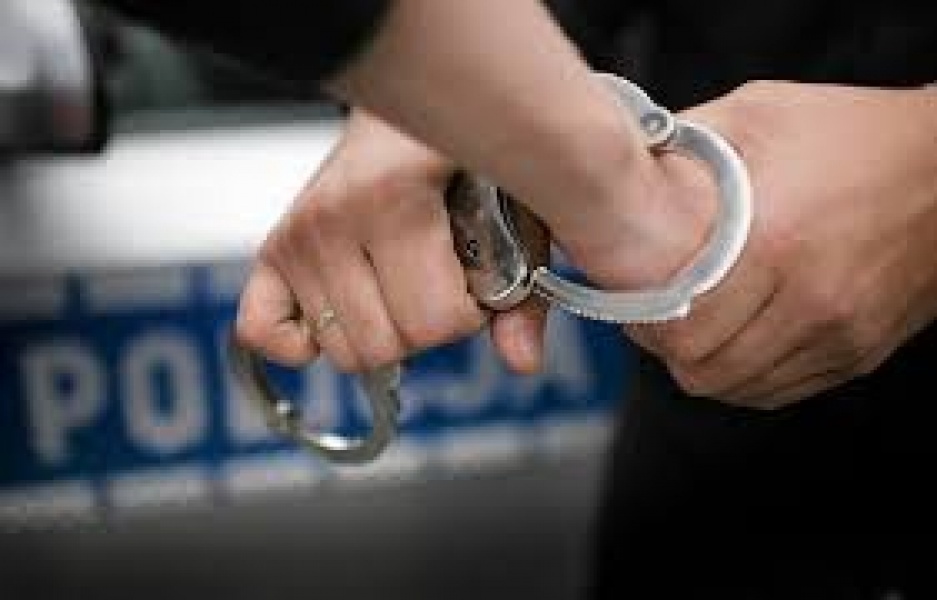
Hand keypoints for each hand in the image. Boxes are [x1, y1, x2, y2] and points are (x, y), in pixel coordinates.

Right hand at [234, 109, 548, 374]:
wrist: (411, 117)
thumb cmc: (466, 162)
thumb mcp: (516, 216)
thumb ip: (523, 292)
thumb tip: (521, 359)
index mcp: (393, 195)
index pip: (433, 320)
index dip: (467, 315)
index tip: (474, 281)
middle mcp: (331, 215)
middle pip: (385, 347)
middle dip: (426, 328)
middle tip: (437, 283)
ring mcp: (296, 236)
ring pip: (342, 353)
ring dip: (381, 333)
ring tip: (399, 285)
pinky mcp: (271, 252)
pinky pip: (262, 334)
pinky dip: (302, 342)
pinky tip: (343, 314)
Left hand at [626, 81, 936, 408]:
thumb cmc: (856, 135)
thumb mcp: (761, 114)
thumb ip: (685, 141)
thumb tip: (627, 162)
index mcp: (776, 244)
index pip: (683, 331)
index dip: (646, 325)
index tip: (635, 304)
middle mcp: (811, 303)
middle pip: (705, 372)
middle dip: (669, 350)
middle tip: (660, 319)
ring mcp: (841, 336)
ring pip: (741, 390)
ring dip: (706, 366)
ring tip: (697, 329)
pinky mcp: (861, 352)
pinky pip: (783, 390)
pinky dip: (749, 376)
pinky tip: (739, 341)